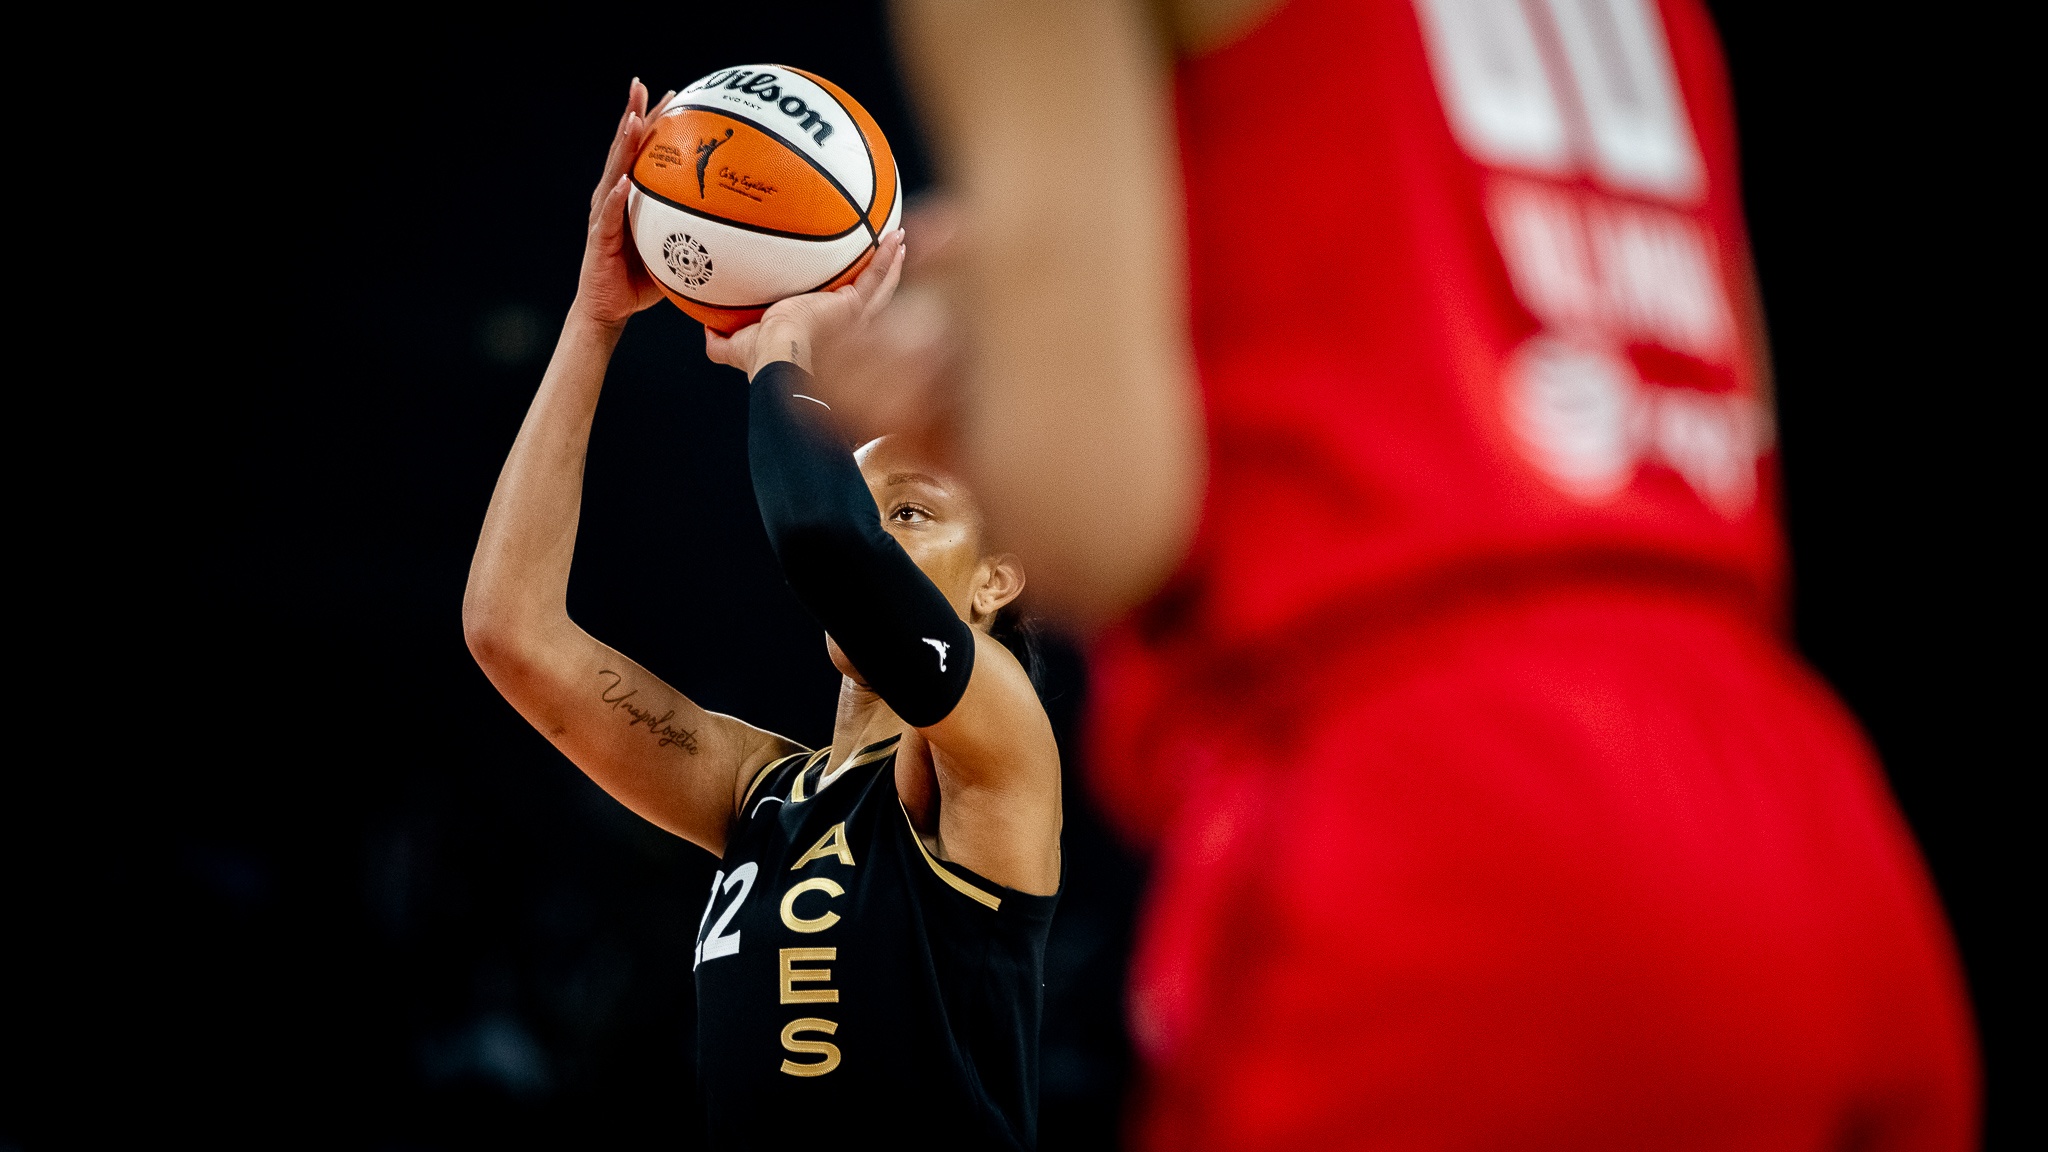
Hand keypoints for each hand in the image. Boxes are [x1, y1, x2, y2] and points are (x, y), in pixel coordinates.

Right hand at [569, 78, 677, 331]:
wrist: (608, 309)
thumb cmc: (640, 281)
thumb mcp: (676, 252)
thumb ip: (699, 234)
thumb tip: (743, 229)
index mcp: (631, 195)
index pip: (642, 150)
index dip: (655, 120)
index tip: (673, 94)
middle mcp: (613, 196)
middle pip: (623, 147)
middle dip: (633, 114)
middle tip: (642, 85)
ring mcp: (603, 214)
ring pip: (612, 170)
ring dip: (622, 144)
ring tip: (632, 119)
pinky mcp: (599, 237)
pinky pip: (610, 214)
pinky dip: (617, 197)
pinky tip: (624, 181)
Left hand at [705, 228, 907, 379]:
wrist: (779, 354)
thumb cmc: (760, 356)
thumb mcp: (735, 346)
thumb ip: (720, 341)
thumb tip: (705, 331)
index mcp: (822, 333)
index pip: (840, 313)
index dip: (849, 298)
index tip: (854, 281)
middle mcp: (844, 326)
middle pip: (871, 299)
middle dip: (881, 277)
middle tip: (889, 256)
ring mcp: (855, 315)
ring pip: (882, 285)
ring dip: (893, 262)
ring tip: (901, 240)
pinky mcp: (856, 304)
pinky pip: (877, 274)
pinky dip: (888, 255)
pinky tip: (896, 236)